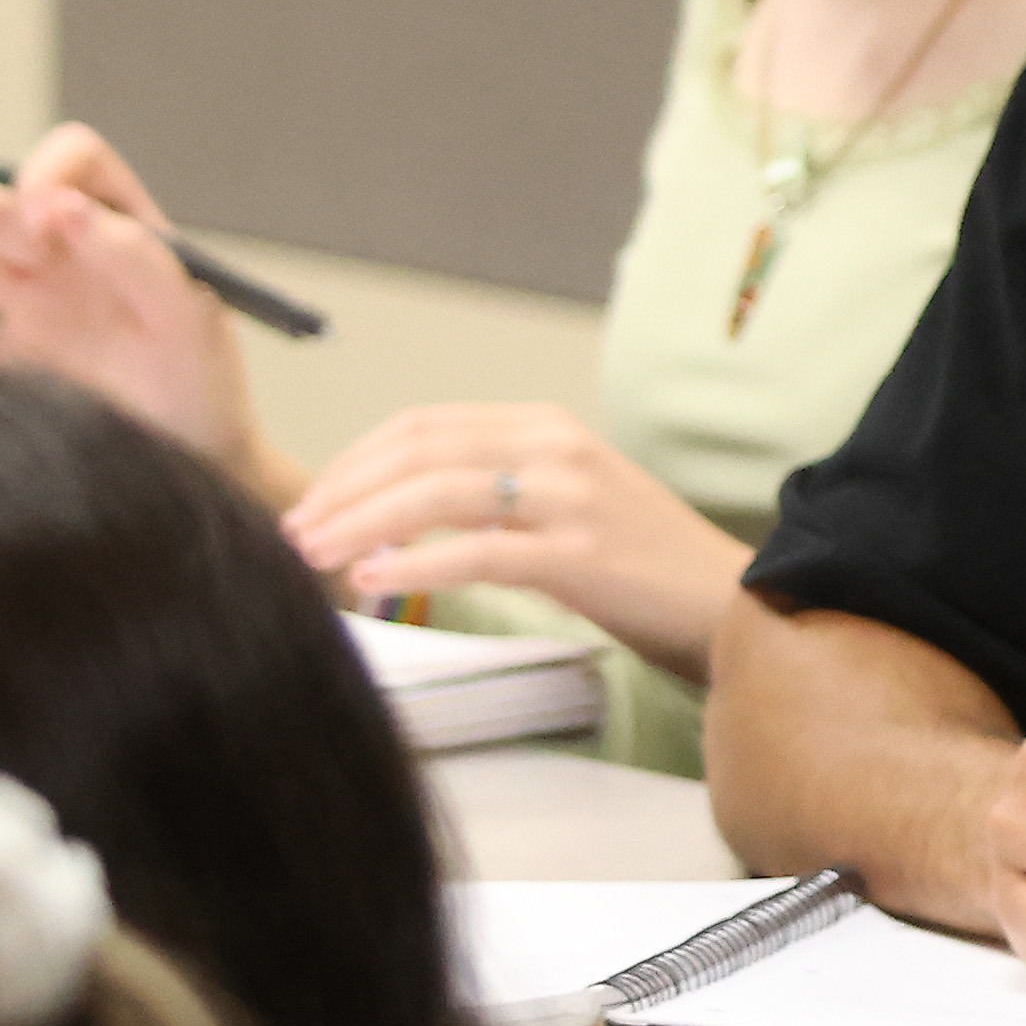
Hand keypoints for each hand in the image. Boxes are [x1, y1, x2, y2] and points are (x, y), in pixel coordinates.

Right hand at [0, 128, 261, 469]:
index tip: (42, 222)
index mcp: (117, 226)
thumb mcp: (187, 320)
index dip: (50, 174)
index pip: (75, 160)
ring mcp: (18, 296)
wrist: (183, 461)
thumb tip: (65, 209)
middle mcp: (60, 249)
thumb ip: (136, 257)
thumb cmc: (200, 383)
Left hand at [283, 404, 750, 679]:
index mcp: (545, 428)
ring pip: (440, 493)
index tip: (310, 502)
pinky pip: (480, 552)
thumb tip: (388, 518)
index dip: (353, 461)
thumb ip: (490, 496)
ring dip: (363, 523)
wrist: (730, 600)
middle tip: (295, 531)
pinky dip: (416, 564)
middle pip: (422, 451)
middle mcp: (557, 448)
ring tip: (313, 556)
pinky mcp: (582, 552)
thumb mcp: (560, 505)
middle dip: (343, 490)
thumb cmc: (639, 563)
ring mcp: (572, 496)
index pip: (424, 426)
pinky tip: (373, 580)